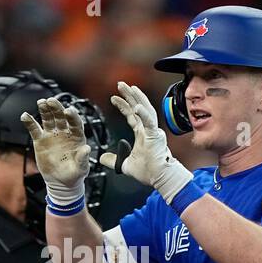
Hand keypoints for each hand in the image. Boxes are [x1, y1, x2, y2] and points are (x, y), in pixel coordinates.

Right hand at [20, 97, 89, 207]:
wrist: (61, 182)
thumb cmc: (74, 174)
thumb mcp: (81, 168)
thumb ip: (83, 158)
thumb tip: (86, 149)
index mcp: (76, 136)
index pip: (75, 123)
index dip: (72, 116)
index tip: (68, 111)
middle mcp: (64, 132)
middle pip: (60, 116)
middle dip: (57, 108)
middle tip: (52, 101)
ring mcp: (52, 135)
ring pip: (48, 119)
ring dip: (45, 110)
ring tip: (41, 103)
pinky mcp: (41, 140)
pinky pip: (35, 129)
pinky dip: (30, 122)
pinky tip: (25, 116)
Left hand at [105, 82, 193, 203]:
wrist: (160, 178)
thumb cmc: (148, 172)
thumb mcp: (125, 165)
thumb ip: (113, 160)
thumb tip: (101, 157)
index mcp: (142, 133)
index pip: (131, 115)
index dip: (123, 105)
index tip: (113, 98)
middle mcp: (148, 129)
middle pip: (138, 107)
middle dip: (129, 95)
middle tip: (120, 84)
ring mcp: (153, 131)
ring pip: (145, 109)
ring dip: (137, 98)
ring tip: (130, 87)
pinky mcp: (156, 136)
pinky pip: (149, 122)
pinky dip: (143, 114)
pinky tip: (136, 106)